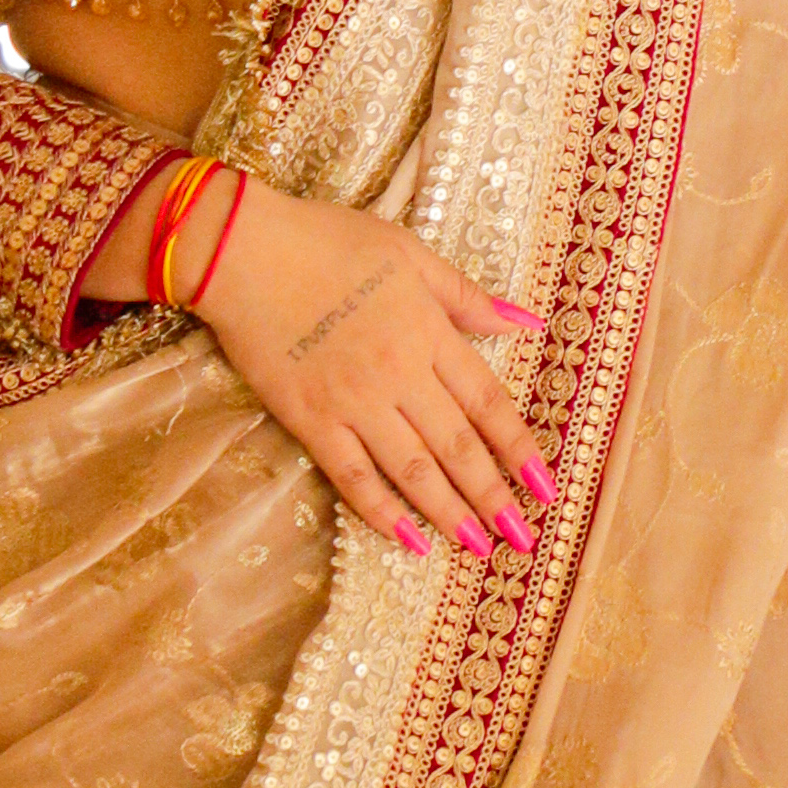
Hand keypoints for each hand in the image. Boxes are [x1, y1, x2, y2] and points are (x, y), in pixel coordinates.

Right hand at [196, 175, 555, 562]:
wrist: (241, 251)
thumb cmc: (326, 241)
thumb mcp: (407, 252)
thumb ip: (464, 295)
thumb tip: (525, 323)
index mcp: (427, 331)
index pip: (487, 402)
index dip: (519, 448)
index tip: (546, 486)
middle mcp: (399, 374)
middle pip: (457, 446)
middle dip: (494, 496)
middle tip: (523, 539)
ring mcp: (353, 402)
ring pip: (413, 470)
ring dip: (450, 512)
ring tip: (478, 546)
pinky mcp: (309, 421)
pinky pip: (352, 476)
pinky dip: (381, 511)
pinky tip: (408, 539)